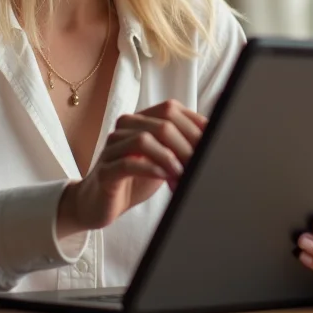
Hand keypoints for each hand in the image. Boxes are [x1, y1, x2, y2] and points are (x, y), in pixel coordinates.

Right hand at [57, 100, 206, 237]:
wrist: (99, 203)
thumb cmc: (134, 179)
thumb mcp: (162, 159)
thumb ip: (179, 147)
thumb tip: (213, 140)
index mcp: (140, 120)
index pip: (171, 109)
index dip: (194, 125)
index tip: (211, 144)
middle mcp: (124, 127)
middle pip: (162, 123)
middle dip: (187, 145)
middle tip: (200, 164)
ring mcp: (112, 147)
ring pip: (144, 140)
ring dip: (170, 158)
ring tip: (183, 175)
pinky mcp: (105, 171)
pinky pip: (128, 163)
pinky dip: (151, 169)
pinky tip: (165, 178)